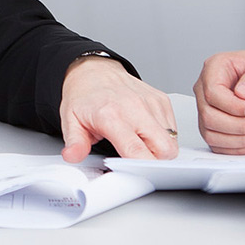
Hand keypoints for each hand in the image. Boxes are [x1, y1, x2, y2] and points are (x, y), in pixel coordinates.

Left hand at [59, 56, 177, 162]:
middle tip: (139, 160)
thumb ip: (75, 142)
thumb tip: (72, 156)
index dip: (140, 168)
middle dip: (156, 162)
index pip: (137, 151)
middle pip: (164, 149)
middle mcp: (136, 108)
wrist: (94, 71)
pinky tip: (146, 132)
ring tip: (140, 143)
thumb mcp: (71, 121)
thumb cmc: (84, 96)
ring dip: (160, 148)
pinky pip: (173, 127)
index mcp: (112, 116)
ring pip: (172, 140)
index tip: (135, 174)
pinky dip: (164, 135)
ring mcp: (151, 103)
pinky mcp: (162, 100)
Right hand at [194, 50, 244, 153]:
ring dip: (241, 139)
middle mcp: (207, 89)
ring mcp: (209, 110)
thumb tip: (242, 91)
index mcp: (216, 68)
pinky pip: (218, 146)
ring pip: (211, 135)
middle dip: (240, 125)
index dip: (234, 106)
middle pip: (209, 116)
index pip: (212, 93)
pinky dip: (239, 147)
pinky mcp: (215, 128)